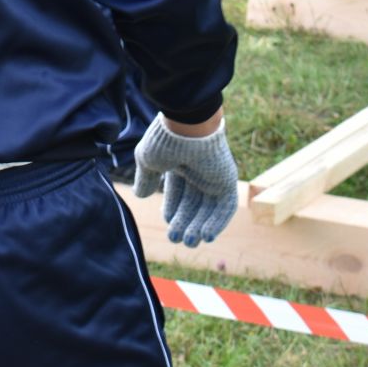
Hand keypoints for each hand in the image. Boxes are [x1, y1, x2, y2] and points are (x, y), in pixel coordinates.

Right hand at [132, 114, 238, 246]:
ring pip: (208, 208)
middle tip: (175, 239)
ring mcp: (213, 175)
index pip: (177, 192)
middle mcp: (197, 170)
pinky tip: (206, 236)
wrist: (188, 125)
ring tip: (188, 242)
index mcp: (179, 163)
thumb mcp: (148, 161)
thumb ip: (145, 179)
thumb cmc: (165, 140)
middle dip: (184, 222)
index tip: (167, 221)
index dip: (172, 209)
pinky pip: (225, 206)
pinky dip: (217, 222)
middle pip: (193, 203)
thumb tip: (140, 195)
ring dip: (199, 226)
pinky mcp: (227, 179)